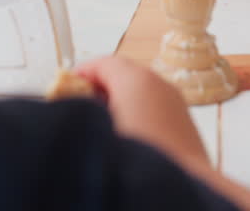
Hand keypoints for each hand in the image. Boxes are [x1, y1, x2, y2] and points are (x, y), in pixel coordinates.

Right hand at [74, 56, 207, 165]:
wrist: (186, 187)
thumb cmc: (140, 161)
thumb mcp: (97, 130)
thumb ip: (81, 114)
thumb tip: (72, 111)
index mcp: (137, 80)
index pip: (103, 64)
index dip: (80, 75)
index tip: (63, 89)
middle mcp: (161, 86)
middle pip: (123, 77)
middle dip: (98, 91)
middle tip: (78, 110)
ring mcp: (177, 106)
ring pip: (141, 95)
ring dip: (118, 107)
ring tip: (99, 130)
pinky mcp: (186, 127)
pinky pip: (156, 112)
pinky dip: (138, 119)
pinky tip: (126, 144)